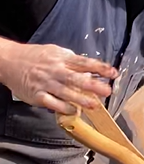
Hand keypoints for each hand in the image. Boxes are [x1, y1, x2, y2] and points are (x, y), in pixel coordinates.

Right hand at [0, 40, 117, 113]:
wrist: (9, 61)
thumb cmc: (36, 57)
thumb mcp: (56, 52)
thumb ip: (73, 61)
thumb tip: (92, 69)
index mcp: (62, 58)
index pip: (84, 63)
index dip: (100, 68)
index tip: (113, 73)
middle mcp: (55, 70)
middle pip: (76, 78)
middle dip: (93, 85)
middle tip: (107, 91)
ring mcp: (45, 83)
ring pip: (65, 92)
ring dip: (81, 99)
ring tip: (94, 105)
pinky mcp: (37, 95)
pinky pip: (52, 103)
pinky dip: (64, 107)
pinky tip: (75, 110)